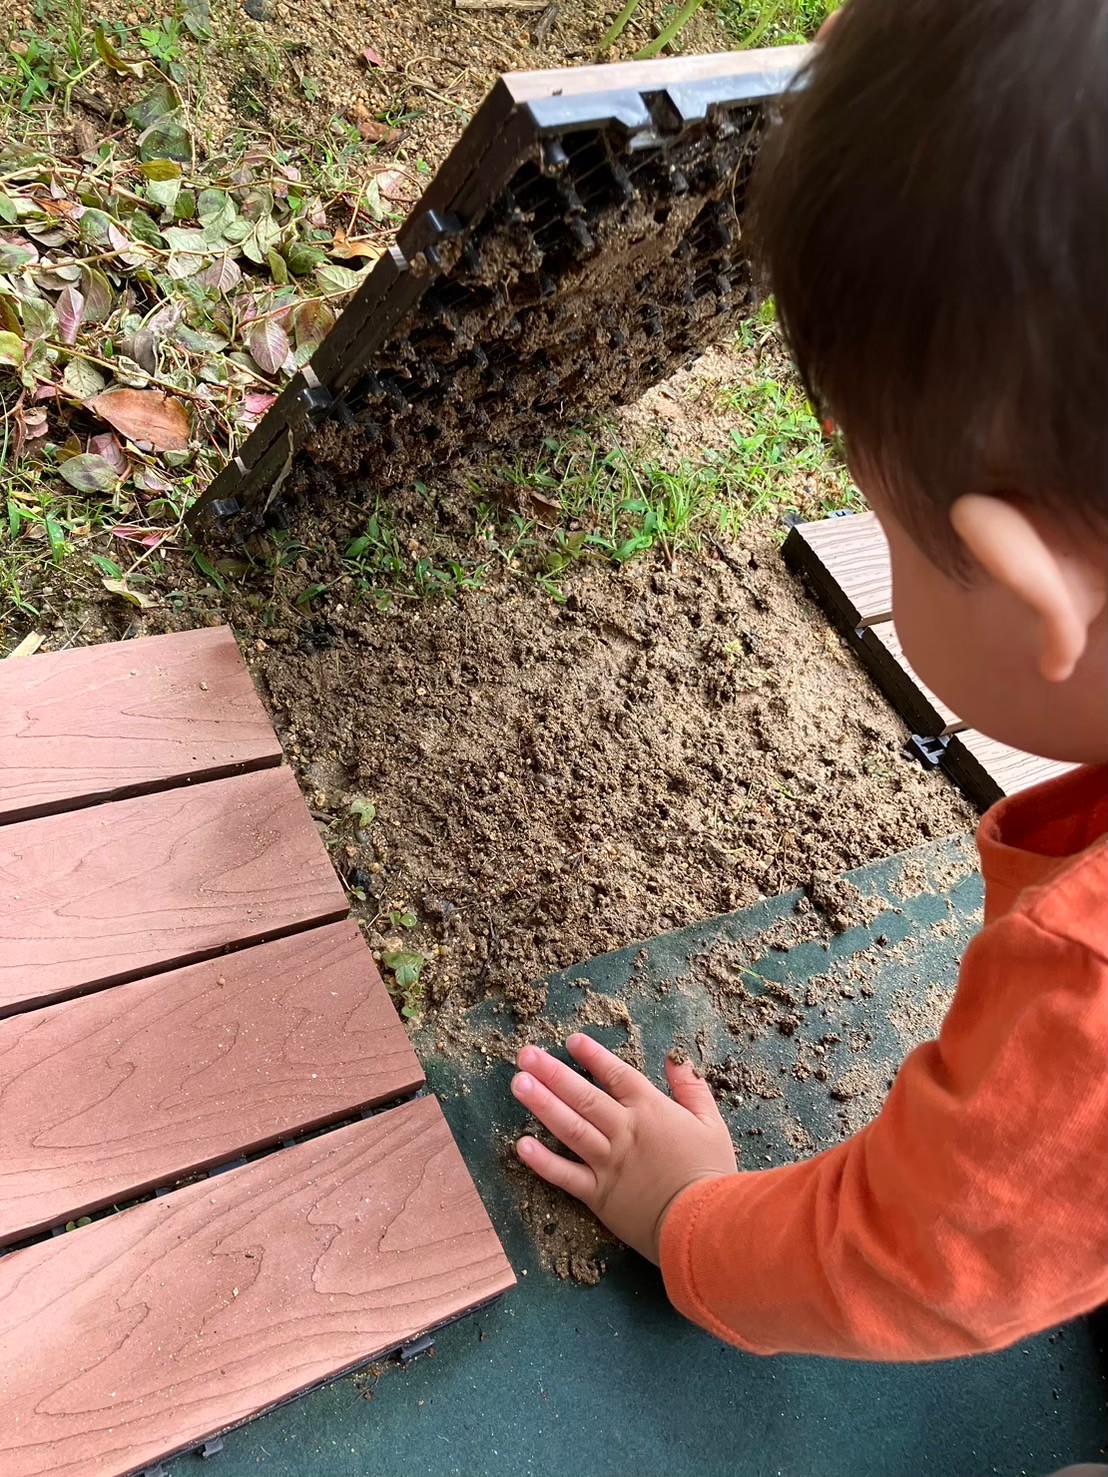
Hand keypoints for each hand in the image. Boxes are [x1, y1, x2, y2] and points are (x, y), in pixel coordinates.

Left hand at [511, 1033, 737, 1264]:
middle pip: (583, 1095)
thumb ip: (692, 1088)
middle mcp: (624, 1131)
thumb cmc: (712, 1174)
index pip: (616, 1074)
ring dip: (541, 1104)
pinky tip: (521, 1145)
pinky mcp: (598, 1195)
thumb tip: (675, 1059)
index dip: (592, 1055)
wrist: (705, 1226)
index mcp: (651, 1111)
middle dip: (552, 1072)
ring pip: (569, 1127)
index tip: (570, 1040)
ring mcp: (608, 1162)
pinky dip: (542, 1162)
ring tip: (518, 1083)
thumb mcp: (711, 1124)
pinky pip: (565, 1175)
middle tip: (525, 1055)